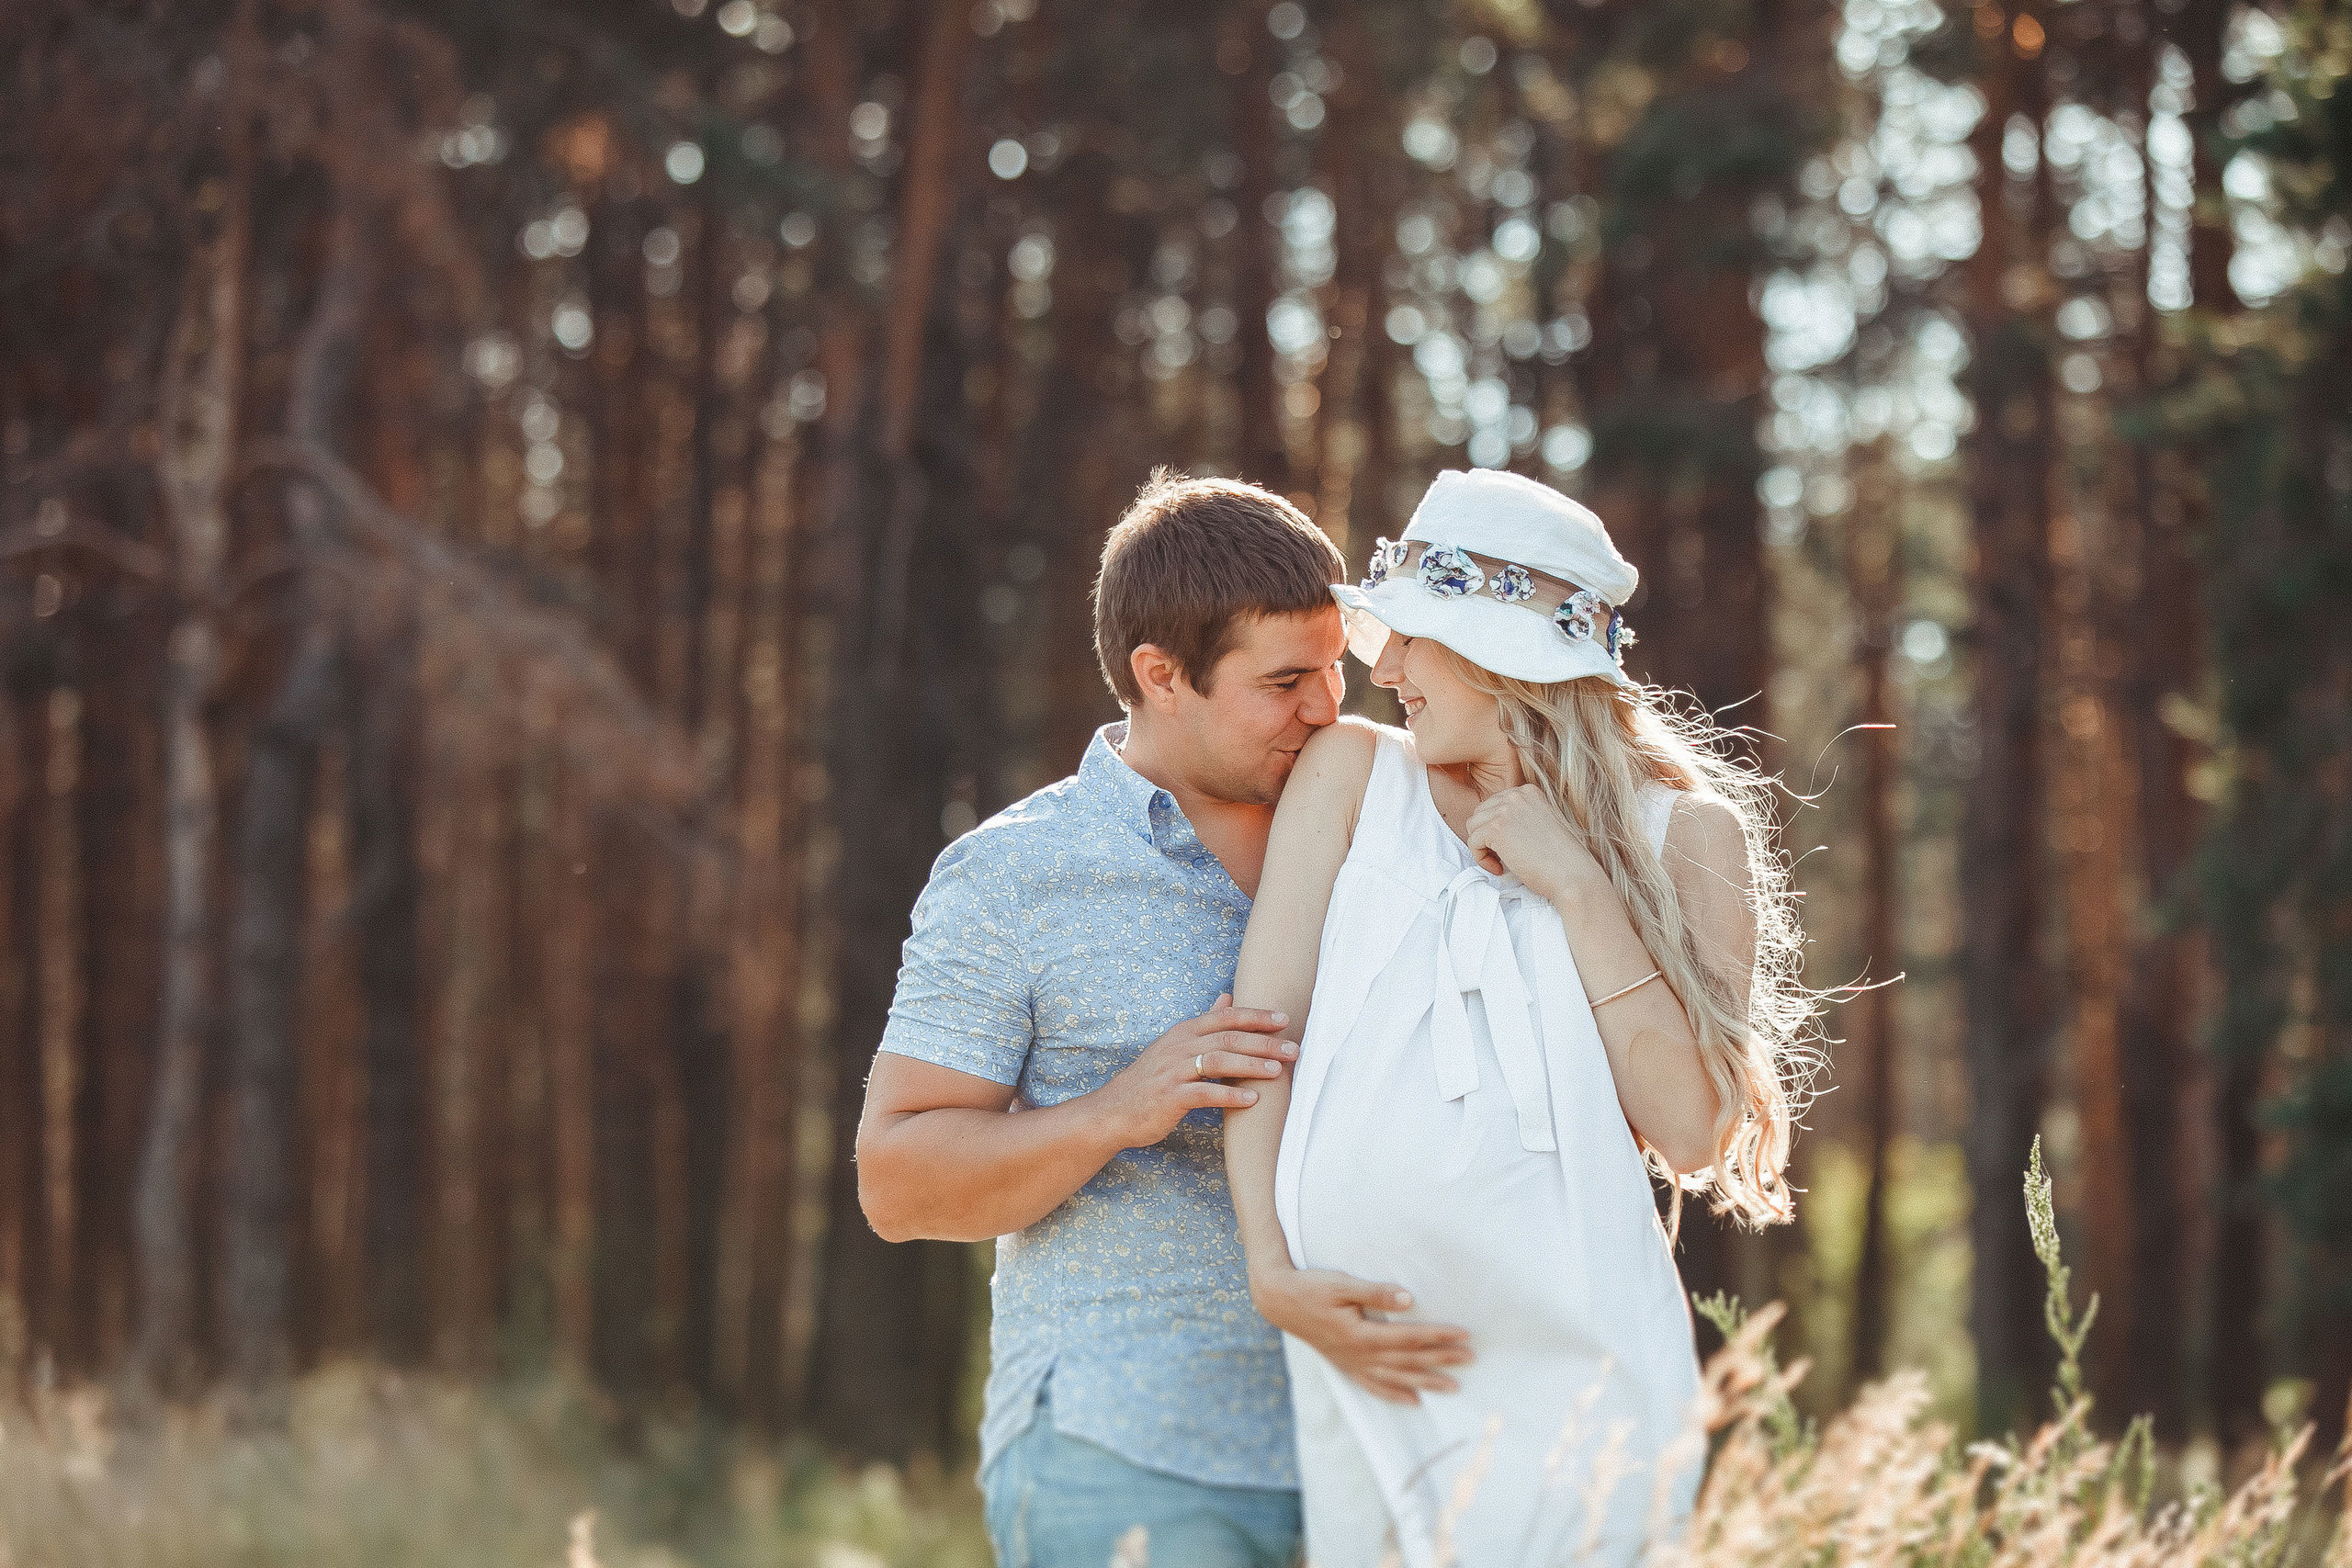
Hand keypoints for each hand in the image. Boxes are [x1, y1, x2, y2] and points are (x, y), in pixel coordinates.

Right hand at [1093, 995, 1293, 1150]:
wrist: (1114, 1110)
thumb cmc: (1151, 1079)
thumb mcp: (1175, 1044)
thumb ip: (1204, 1022)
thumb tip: (1227, 998)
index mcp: (1184, 1032)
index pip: (1225, 1017)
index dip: (1256, 1017)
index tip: (1284, 1019)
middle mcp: (1179, 1046)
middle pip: (1228, 1037)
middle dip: (1263, 1042)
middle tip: (1293, 1049)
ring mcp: (1173, 1071)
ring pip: (1218, 1061)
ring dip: (1251, 1065)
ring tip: (1277, 1072)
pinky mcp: (1170, 1097)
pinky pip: (1205, 1093)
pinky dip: (1230, 1095)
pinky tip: (1252, 1100)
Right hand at [1250, 1265, 1472, 1403]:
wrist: (1279, 1301)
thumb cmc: (1311, 1287)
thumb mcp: (1342, 1284)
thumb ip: (1376, 1293)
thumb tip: (1409, 1300)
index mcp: (1362, 1334)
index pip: (1410, 1337)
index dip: (1439, 1336)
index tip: (1464, 1334)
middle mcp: (1360, 1355)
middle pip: (1409, 1360)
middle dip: (1442, 1360)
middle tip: (1471, 1359)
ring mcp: (1353, 1364)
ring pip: (1397, 1378)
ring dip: (1426, 1382)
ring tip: (1454, 1388)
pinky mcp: (1346, 1366)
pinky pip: (1374, 1387)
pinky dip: (1395, 1395)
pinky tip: (1414, 1401)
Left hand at [1465, 784, 1602, 902]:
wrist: (1572, 874)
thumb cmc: (1561, 858)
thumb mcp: (1541, 824)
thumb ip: (1519, 818)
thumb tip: (1492, 828)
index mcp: (1529, 792)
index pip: (1495, 804)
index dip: (1496, 828)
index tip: (1509, 846)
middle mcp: (1516, 796)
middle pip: (1481, 813)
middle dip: (1486, 837)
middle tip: (1502, 857)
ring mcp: (1505, 810)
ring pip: (1473, 826)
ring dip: (1482, 847)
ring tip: (1501, 863)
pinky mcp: (1496, 829)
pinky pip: (1472, 842)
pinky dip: (1481, 859)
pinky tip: (1500, 868)